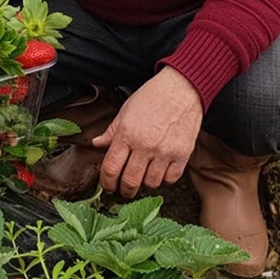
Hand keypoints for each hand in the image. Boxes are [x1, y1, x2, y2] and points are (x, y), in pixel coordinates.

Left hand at [91, 66, 202, 197]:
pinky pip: (170, 179)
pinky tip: (159, 172)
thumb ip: (111, 132)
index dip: (106, 182)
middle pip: (130, 181)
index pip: (111, 168)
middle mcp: (145, 145)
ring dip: (144, 185)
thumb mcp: (125, 112)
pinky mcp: (183, 154)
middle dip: (124, 190)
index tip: (107, 186)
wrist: (181, 88)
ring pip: (150, 183)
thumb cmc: (151, 97)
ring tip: (142, 178)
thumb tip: (96, 144)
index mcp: (126, 135)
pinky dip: (163, 180)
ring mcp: (165, 151)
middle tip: (123, 189)